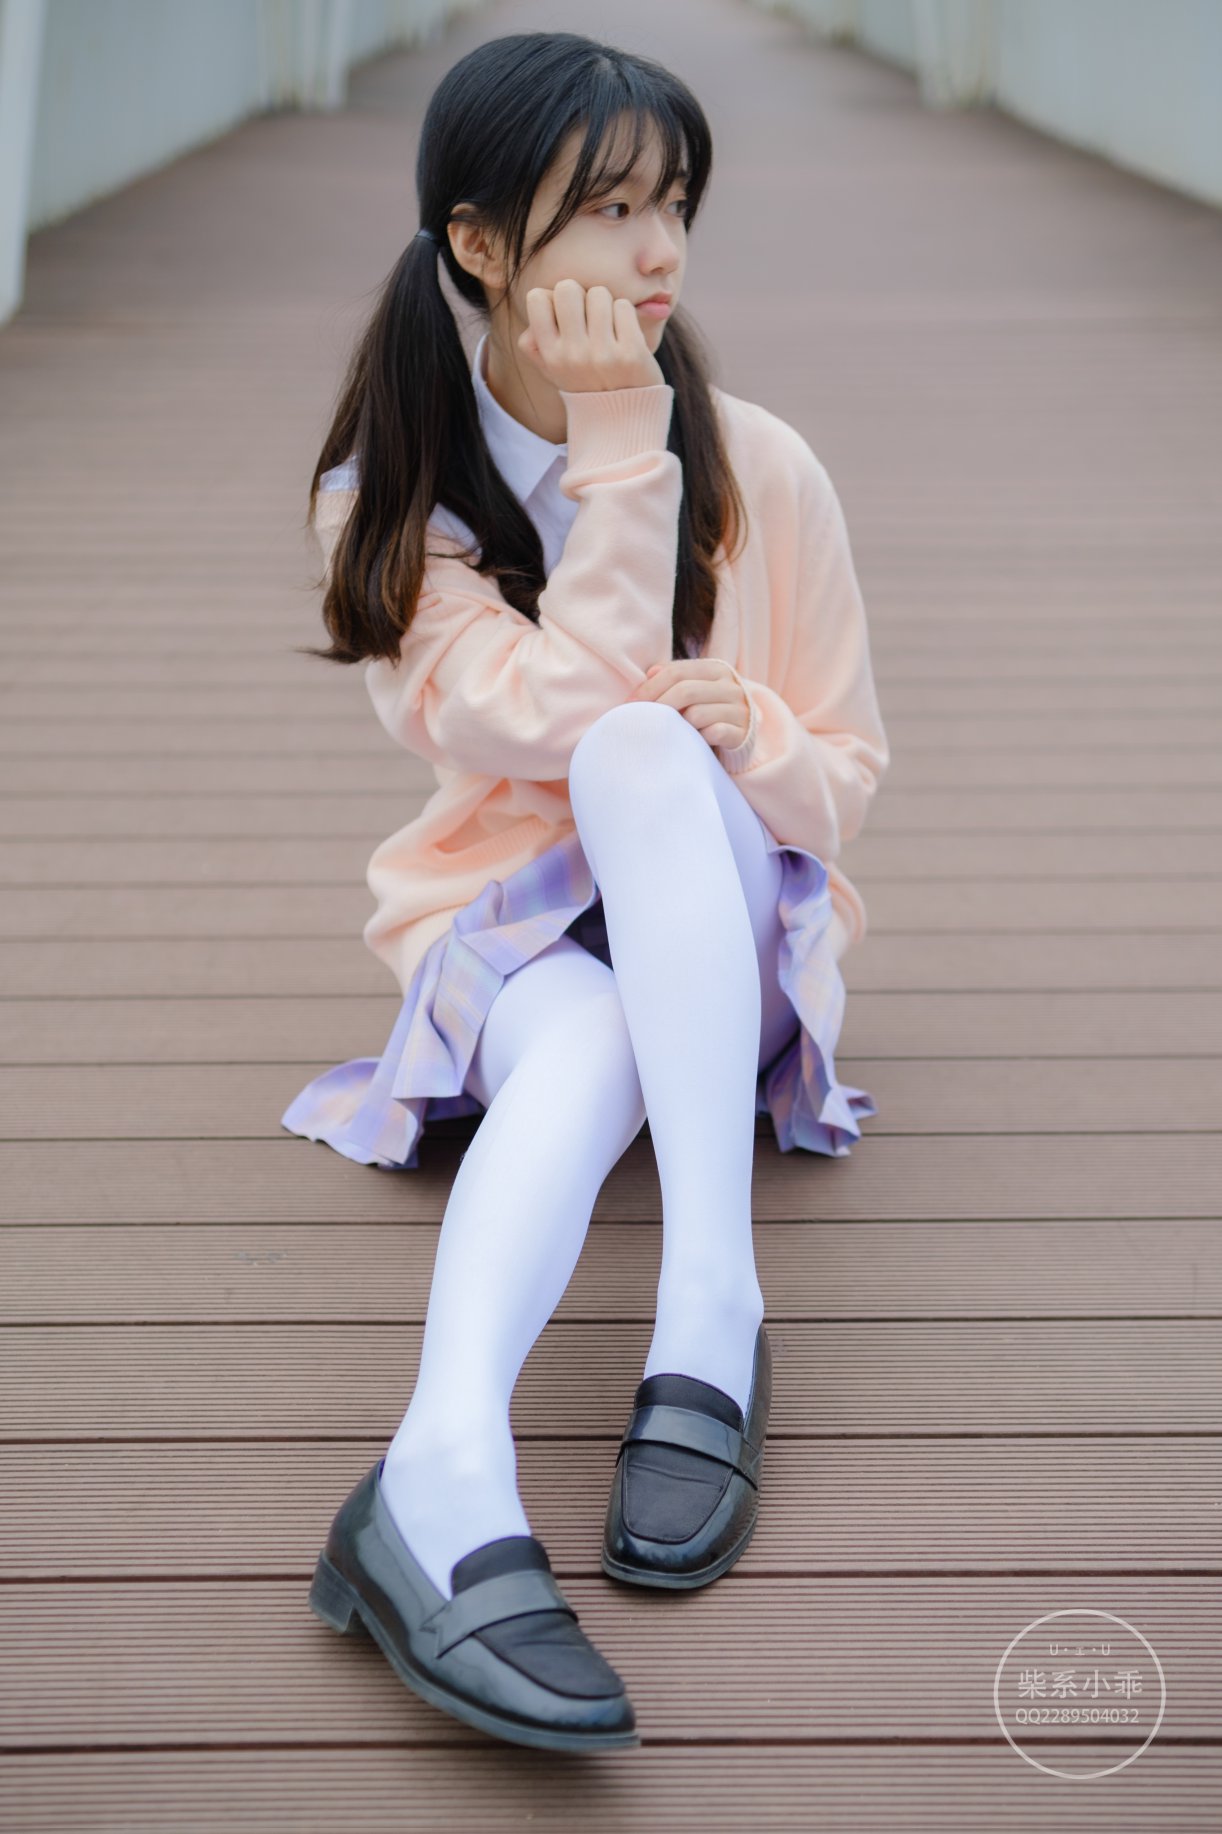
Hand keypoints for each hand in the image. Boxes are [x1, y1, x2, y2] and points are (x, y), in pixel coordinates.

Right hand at [517, 278, 664, 392]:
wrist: (623, 419)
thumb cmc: (587, 384)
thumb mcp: (553, 370)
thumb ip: (534, 341)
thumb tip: (537, 303)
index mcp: (550, 356)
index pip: (537, 297)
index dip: (553, 298)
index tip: (566, 316)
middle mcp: (572, 355)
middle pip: (567, 288)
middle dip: (581, 295)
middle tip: (591, 317)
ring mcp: (602, 355)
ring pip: (599, 293)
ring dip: (606, 305)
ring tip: (609, 329)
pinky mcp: (631, 353)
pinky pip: (624, 307)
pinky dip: (626, 316)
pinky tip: (625, 336)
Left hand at [630, 658, 751, 749]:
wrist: (743, 734)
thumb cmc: (709, 709)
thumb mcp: (694, 688)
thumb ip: (673, 677)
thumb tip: (649, 672)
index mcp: (717, 669)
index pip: (677, 672)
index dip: (650, 687)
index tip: (630, 703)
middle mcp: (732, 686)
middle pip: (685, 691)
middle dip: (658, 706)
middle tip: (643, 719)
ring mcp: (739, 710)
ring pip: (697, 714)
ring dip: (680, 725)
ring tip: (673, 730)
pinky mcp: (742, 733)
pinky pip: (713, 734)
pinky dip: (699, 738)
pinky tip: (694, 741)